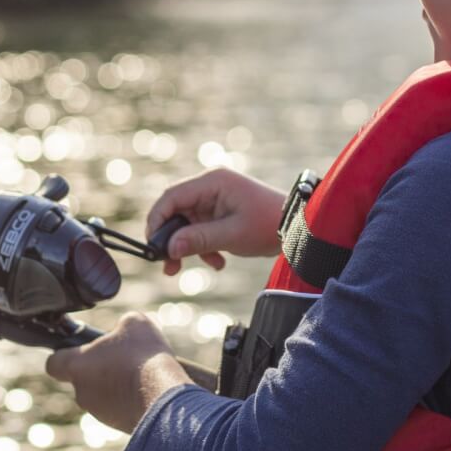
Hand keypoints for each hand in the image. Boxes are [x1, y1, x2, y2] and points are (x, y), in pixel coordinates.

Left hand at [45, 313, 191, 433]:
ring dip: (117, 385)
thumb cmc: (143, 356)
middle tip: (123, 357)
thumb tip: (123, 331)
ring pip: (103, 395)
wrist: (164, 396)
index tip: (78, 349)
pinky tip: (149, 389)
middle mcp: (83, 393)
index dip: (64, 354)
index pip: (53, 363)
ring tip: (141, 373)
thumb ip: (120, 325)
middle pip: (83, 379)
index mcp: (77, 366)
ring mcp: (100, 413)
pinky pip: (119, 409)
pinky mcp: (118, 426)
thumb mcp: (134, 323)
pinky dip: (130, 400)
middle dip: (100, 368)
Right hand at [146, 168, 285, 276]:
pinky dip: (203, 246)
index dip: (158, 220)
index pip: (172, 197)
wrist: (298, 228)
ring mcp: (215, 200)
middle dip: (171, 239)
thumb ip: (199, 240)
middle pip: (176, 211)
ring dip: (187, 246)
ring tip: (183, 269)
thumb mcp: (232, 235)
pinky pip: (201, 229)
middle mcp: (210, 187)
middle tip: (167, 264)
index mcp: (212, 182)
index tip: (152, 245)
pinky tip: (217, 262)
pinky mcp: (221, 213)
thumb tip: (169, 248)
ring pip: (187, 223)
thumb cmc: (268, 225)